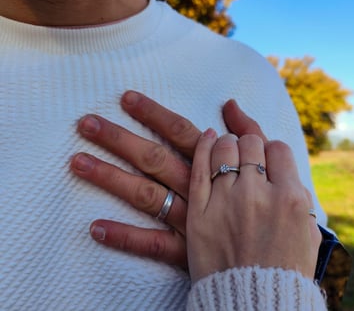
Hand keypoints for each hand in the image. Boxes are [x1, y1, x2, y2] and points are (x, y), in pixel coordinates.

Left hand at [70, 91, 266, 266]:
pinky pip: (152, 245)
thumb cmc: (266, 203)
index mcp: (214, 167)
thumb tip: (230, 104)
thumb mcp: (264, 164)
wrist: (272, 257)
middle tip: (87, 124)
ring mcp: (190, 220)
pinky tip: (95, 229)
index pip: (181, 133)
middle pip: (155, 159)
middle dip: (120, 139)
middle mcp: (198, 189)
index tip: (126, 98)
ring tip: (78, 162)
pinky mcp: (186, 251)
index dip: (155, 114)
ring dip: (111, 178)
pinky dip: (125, 237)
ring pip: (147, 195)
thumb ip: (249, 132)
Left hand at [187, 131, 320, 281]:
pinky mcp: (199, 212)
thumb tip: (281, 162)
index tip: (266, 159)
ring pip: (223, 148)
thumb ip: (297, 191)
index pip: (278, 148)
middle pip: (250, 143)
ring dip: (226, 144)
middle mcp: (257, 195)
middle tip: (246, 156)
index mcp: (288, 198)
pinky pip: (198, 168)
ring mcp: (225, 202)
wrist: (252, 301)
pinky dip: (202, 147)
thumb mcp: (306, 230)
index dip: (272, 151)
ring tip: (226, 150)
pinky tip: (207, 137)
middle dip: (249, 145)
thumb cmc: (283, 266)